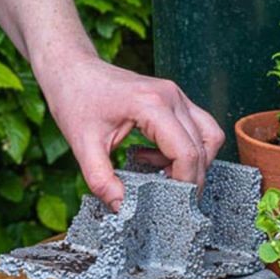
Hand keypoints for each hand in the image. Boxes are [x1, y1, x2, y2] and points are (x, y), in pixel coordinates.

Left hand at [41, 52, 224, 208]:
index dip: (184, 183)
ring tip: (160, 174)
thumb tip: (122, 208)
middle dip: (190, 177)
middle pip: (203, 146)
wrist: (71, 70)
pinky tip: (154, 157)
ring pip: (208, 135)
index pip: (187, 152)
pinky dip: (185, 148)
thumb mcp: (83, 146)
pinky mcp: (173, 98)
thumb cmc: (75, 99)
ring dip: (193, 161)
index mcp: (151, 105)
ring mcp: (175, 94)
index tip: (171, 203)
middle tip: (167, 197)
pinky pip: (196, 127)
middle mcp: (171, 96)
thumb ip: (102, 180)